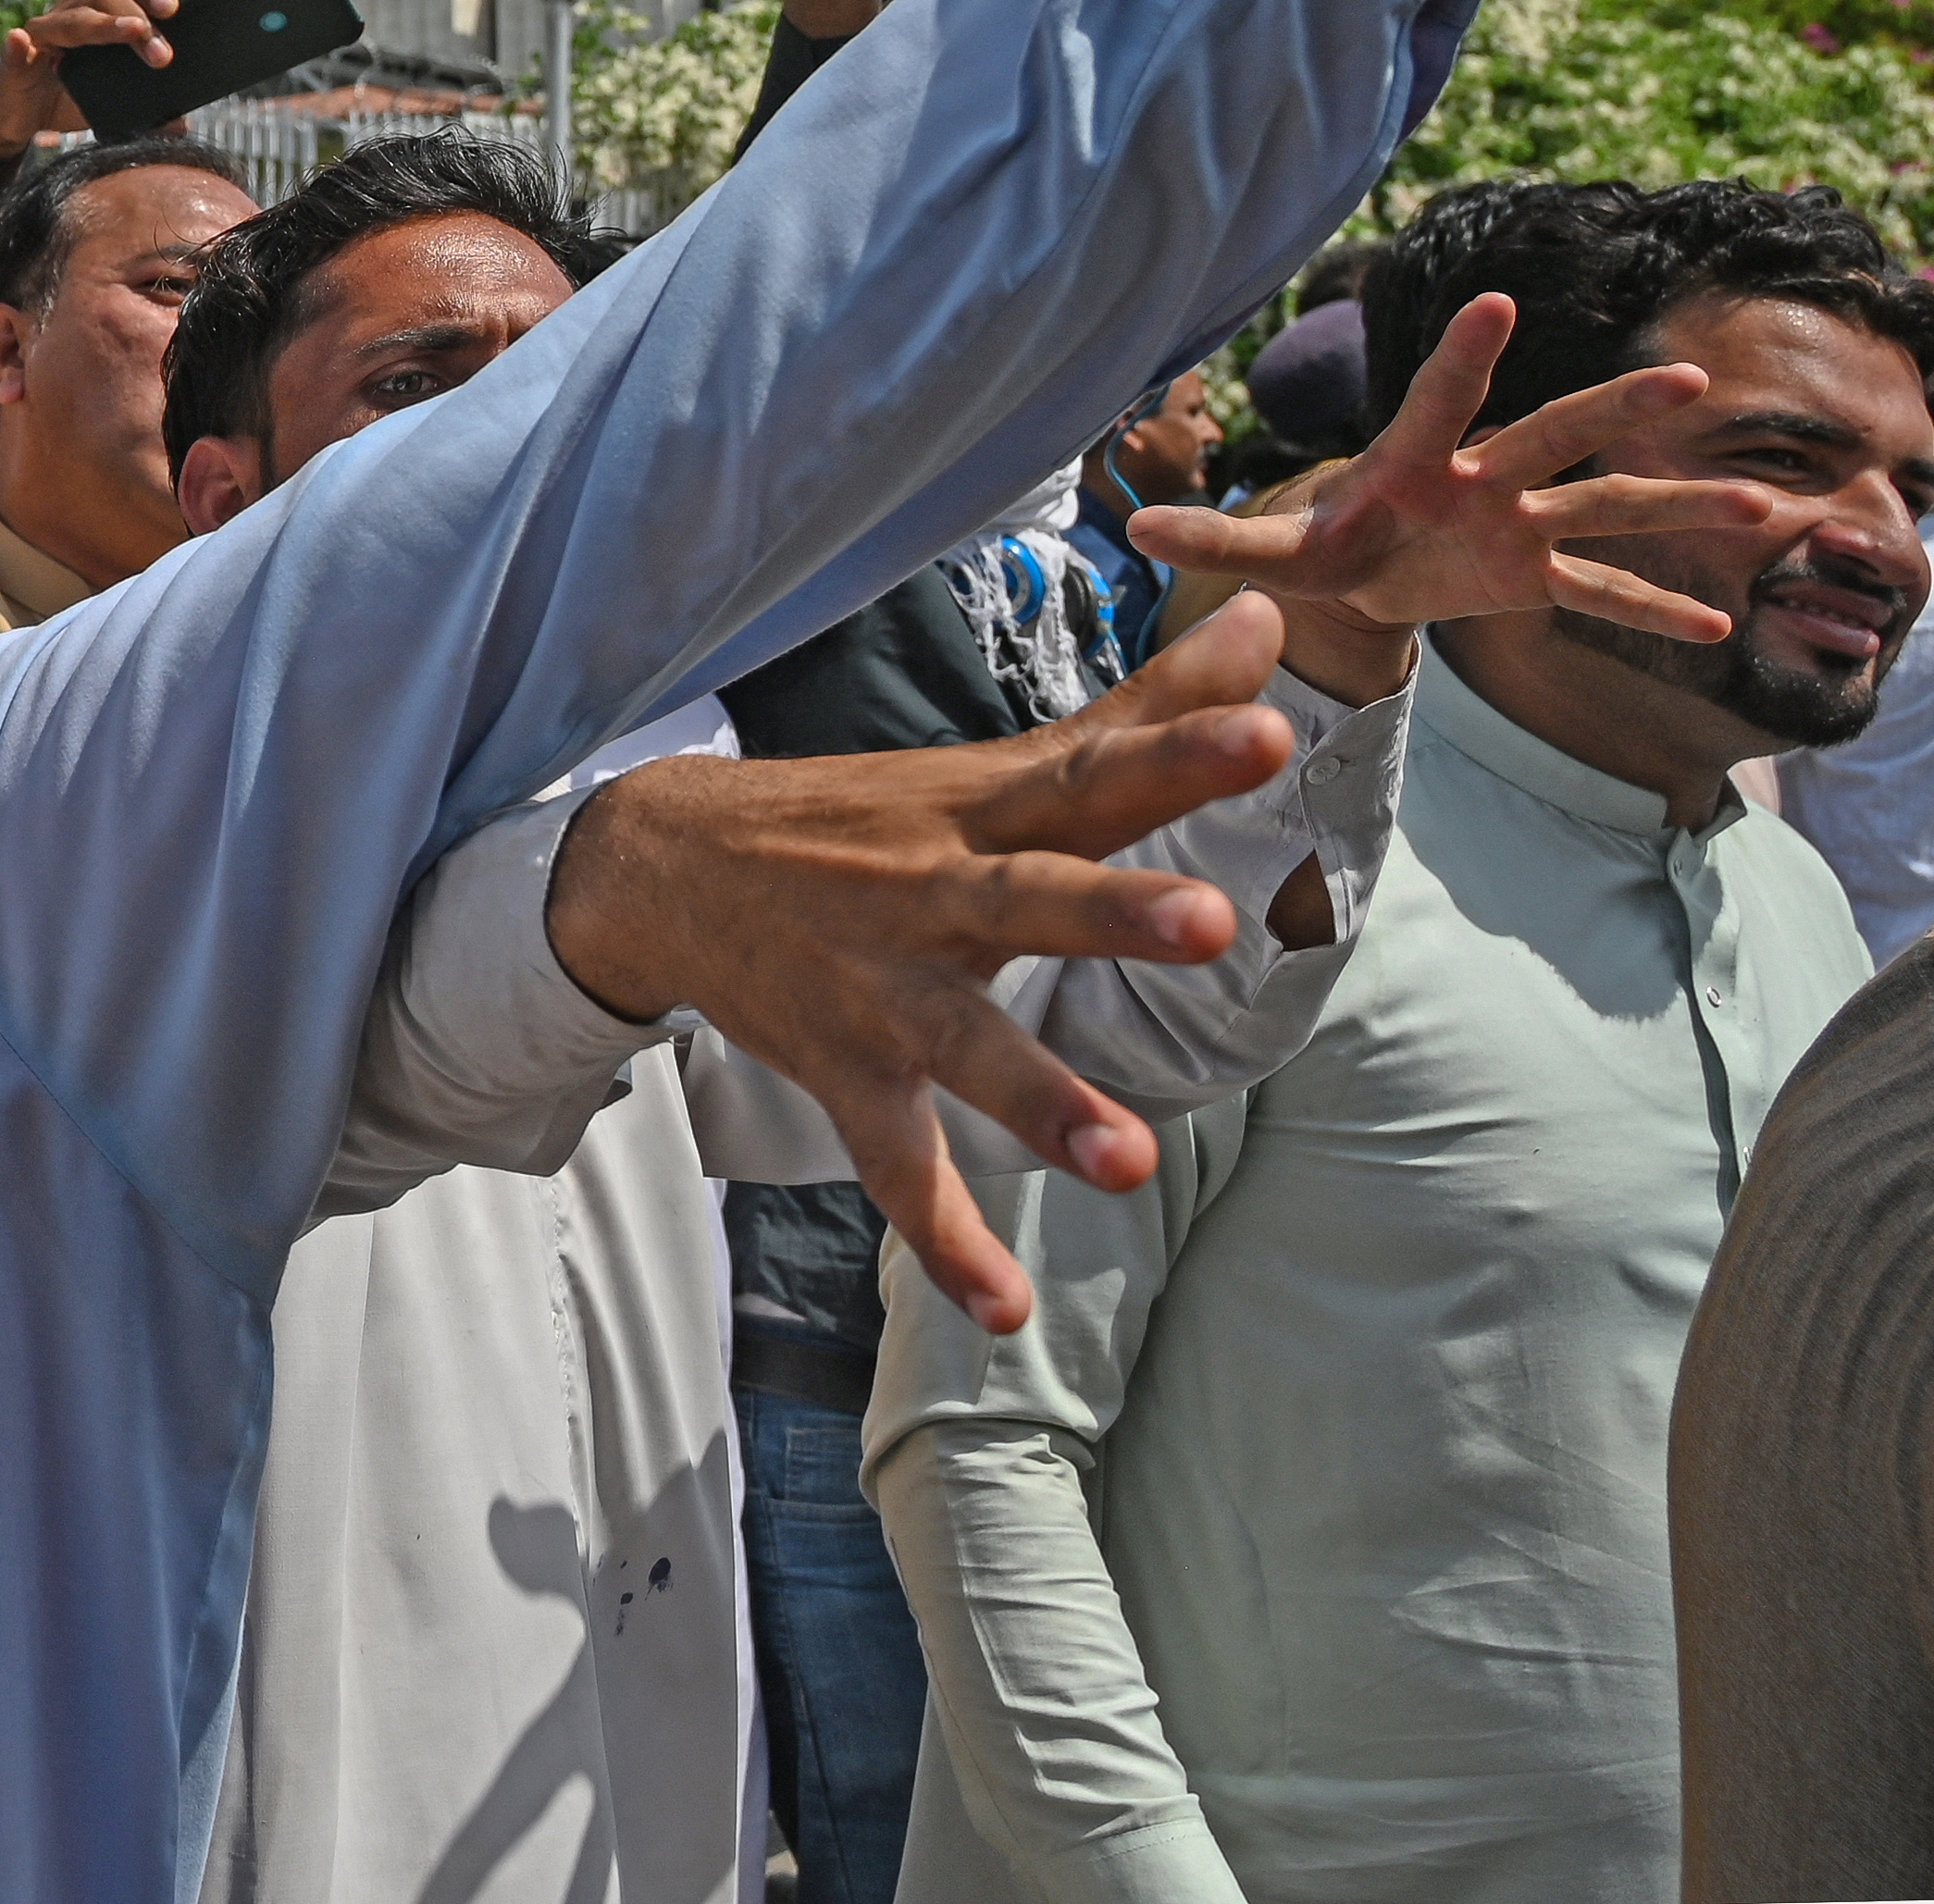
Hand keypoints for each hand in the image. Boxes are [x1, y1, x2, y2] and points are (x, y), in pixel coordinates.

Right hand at [0, 0, 178, 158]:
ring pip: (71, 22)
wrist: (17, 119)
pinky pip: (15, 50)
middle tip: (162, 53)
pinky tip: (19, 40)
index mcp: (98, 20)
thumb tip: (180, 125)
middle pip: (105, 3)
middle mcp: (71, 16)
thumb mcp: (109, 104)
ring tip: (131, 31)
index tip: (174, 8)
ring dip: (102, 26)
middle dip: (137, 23)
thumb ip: (142, 110)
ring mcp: (41, 36)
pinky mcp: (13, 62)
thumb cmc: (66, 102)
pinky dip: (17, 45)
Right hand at [545, 599, 1310, 1331]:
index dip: (1181, 750)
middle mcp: (934, 892)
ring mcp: (882, 987)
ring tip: (1126, 1164)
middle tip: (1213, 925)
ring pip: (965, 1044)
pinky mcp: (841, 1068)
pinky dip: (945, 1239)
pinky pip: (897, 1165)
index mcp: (982, 810)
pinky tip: (999, 1310)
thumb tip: (1268, 623)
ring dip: (1041, 1100)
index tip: (1272, 724)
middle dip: (1117, 912)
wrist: (661, 864)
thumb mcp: (992, 763)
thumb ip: (1141, 709)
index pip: (1094, 770)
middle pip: (1033, 896)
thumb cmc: (861, 815)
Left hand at [1130, 291, 1790, 698]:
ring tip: (1764, 511)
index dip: (1461, 356)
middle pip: (1553, 432)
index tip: (1491, 300)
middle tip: (1685, 377)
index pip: (1437, 401)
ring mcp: (1518, 523)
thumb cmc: (1319, 544)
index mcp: (1411, 463)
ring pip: (1607, 506)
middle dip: (1612, 405)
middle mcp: (1480, 479)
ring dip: (1679, 508)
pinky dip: (1652, 610)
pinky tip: (1716, 627)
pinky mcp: (1534, 574)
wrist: (1358, 573)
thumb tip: (1133, 527)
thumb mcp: (1269, 557)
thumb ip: (1214, 541)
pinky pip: (1602, 590)